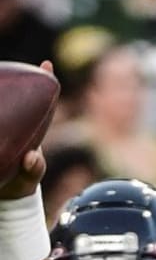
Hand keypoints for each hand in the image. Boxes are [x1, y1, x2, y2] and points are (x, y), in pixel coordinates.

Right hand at [0, 59, 51, 200]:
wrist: (3, 194)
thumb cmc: (21, 182)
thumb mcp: (29, 178)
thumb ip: (34, 169)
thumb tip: (33, 156)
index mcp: (33, 131)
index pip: (43, 104)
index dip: (45, 83)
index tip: (47, 65)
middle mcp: (20, 124)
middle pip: (22, 97)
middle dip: (22, 78)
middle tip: (24, 64)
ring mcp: (7, 127)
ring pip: (5, 103)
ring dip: (3, 87)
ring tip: (0, 70)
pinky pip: (0, 115)